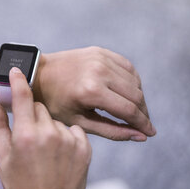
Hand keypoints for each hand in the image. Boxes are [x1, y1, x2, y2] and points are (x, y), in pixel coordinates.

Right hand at [0, 67, 91, 188]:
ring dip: (50, 127)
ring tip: (46, 151)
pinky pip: (73, 129)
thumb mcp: (2, 157)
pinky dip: (66, 136)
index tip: (16, 69)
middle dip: (33, 115)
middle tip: (30, 136)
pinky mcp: (85, 147)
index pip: (22, 97)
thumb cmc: (20, 186)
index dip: (18, 81)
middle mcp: (49, 133)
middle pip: (40, 108)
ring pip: (57, 119)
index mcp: (25, 135)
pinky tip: (60, 153)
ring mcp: (69, 140)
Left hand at [34, 46, 155, 140]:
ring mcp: (100, 58)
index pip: (129, 110)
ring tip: (134, 111)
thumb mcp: (79, 122)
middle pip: (136, 95)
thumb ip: (112, 130)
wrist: (38, 75)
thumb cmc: (55, 103)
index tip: (151, 133)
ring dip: (139, 98)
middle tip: (143, 125)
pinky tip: (128, 92)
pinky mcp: (101, 52)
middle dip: (143, 113)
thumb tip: (140, 136)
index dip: (143, 124)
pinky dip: (132, 81)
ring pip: (135, 81)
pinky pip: (127, 67)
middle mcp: (99, 71)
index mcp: (91, 91)